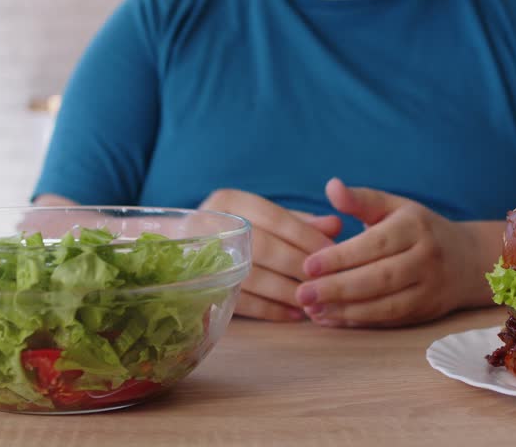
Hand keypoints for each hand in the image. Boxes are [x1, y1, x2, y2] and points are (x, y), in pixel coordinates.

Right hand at [199, 189, 341, 321]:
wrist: (180, 252)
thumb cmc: (238, 233)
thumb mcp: (266, 219)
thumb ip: (300, 223)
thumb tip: (335, 226)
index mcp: (230, 201)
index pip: (275, 217)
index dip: (307, 236)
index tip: (333, 252)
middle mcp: (211, 224)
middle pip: (263, 247)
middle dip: (299, 265)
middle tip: (326, 281)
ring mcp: (201, 257)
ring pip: (252, 276)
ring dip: (288, 291)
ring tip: (313, 299)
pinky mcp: (202, 288)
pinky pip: (241, 301)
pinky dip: (271, 310)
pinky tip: (293, 314)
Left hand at [295, 178, 486, 327]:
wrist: (467, 260)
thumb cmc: (417, 228)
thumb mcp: (393, 206)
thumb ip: (360, 199)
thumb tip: (331, 186)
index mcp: (414, 228)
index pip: (374, 245)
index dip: (340, 258)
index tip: (308, 265)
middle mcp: (425, 259)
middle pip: (379, 278)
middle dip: (337, 288)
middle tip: (302, 293)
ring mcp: (428, 289)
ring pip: (385, 304)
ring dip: (345, 310)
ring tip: (311, 309)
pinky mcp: (424, 312)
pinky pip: (388, 320)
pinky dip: (357, 322)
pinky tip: (330, 318)